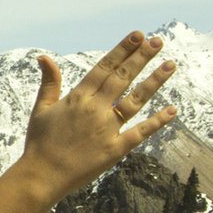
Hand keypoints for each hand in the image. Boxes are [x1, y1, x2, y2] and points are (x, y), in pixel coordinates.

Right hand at [17, 31, 176, 202]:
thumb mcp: (40, 109)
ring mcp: (108, 129)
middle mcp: (95, 110)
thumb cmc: (39, 143)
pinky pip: (140, 132)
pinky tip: (172, 110)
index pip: (105, 67)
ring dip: (154, 81)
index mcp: (78, 98)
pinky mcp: (116, 149)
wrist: (41, 176)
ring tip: (170, 65)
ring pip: (136, 100)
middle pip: (123, 78)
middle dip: (141, 57)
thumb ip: (49, 82)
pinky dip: (157, 122)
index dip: (122, 50)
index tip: (138, 36)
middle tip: (158, 41)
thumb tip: (44, 57)